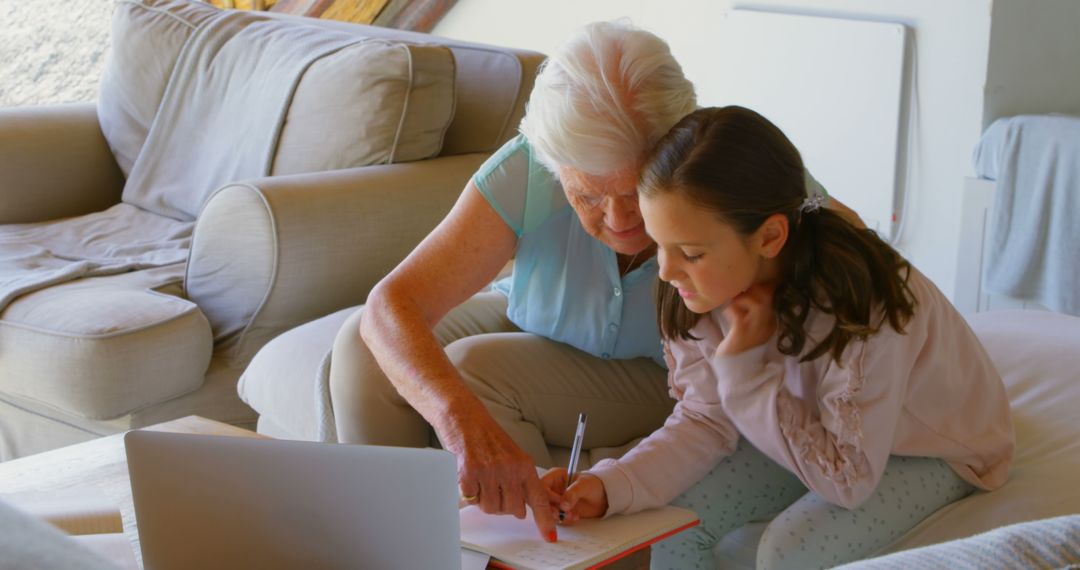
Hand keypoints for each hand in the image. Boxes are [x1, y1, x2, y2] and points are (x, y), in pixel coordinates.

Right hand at [443, 412, 558, 541]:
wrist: (465, 418)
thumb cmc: (488, 437)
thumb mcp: (513, 455)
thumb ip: (522, 479)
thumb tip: (529, 505)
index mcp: (524, 465)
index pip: (538, 498)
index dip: (545, 520)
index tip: (550, 536)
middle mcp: (509, 469)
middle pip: (512, 509)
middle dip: (505, 506)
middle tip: (497, 490)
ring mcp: (489, 472)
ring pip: (491, 508)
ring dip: (486, 501)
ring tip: (483, 481)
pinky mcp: (469, 474)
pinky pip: (472, 499)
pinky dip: (471, 493)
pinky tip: (471, 477)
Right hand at [541, 468, 607, 524]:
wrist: (603, 497)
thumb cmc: (594, 485)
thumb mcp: (584, 485)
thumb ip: (573, 493)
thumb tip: (563, 504)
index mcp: (554, 476)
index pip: (541, 486)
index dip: (547, 496)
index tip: (558, 502)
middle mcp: (551, 489)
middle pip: (540, 501)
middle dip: (550, 509)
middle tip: (560, 514)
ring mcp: (554, 502)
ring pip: (546, 512)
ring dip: (558, 517)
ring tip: (572, 515)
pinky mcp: (559, 512)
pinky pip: (555, 519)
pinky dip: (564, 521)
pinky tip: (574, 517)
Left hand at [716, 283, 776, 356]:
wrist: (733, 366)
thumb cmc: (739, 342)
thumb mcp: (751, 325)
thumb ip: (754, 309)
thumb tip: (749, 287)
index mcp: (771, 322)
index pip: (776, 298)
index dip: (767, 287)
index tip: (754, 286)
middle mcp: (767, 325)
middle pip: (768, 298)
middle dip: (754, 289)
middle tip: (742, 294)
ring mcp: (755, 329)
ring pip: (757, 304)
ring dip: (742, 299)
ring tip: (734, 304)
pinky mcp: (741, 333)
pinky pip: (737, 313)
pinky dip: (730, 309)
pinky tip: (727, 314)